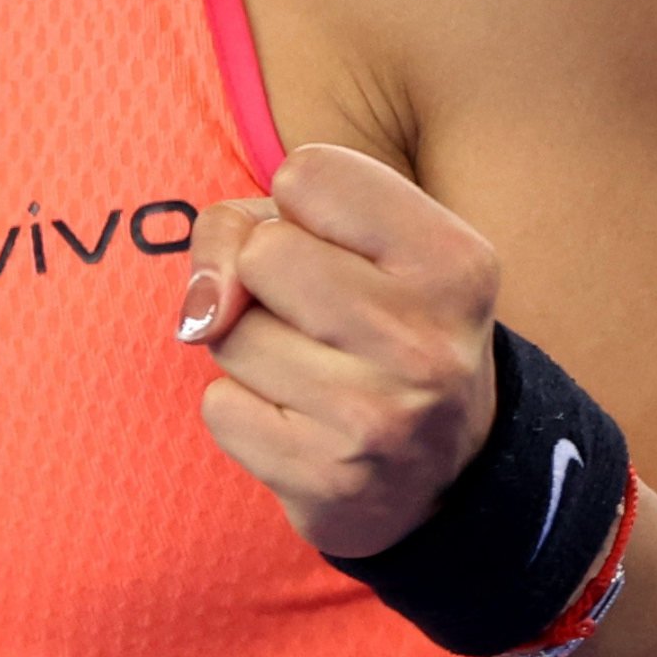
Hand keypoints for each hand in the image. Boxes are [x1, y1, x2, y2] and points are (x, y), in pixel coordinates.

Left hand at [173, 143, 501, 557]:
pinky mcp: (326, 482)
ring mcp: (377, 419)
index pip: (308, 174)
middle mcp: (426, 343)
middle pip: (262, 254)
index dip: (301, 208)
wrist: (442, 471)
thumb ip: (248, 223)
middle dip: (266, 278)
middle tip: (318, 315)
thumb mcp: (351, 242)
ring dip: (249, 344)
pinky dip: (242, 408)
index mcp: (454, 263)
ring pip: (229, 333)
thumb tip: (202, 310)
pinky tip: (299, 420)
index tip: (340, 247)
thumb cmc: (378, 322)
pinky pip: (219, 407)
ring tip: (313, 368)